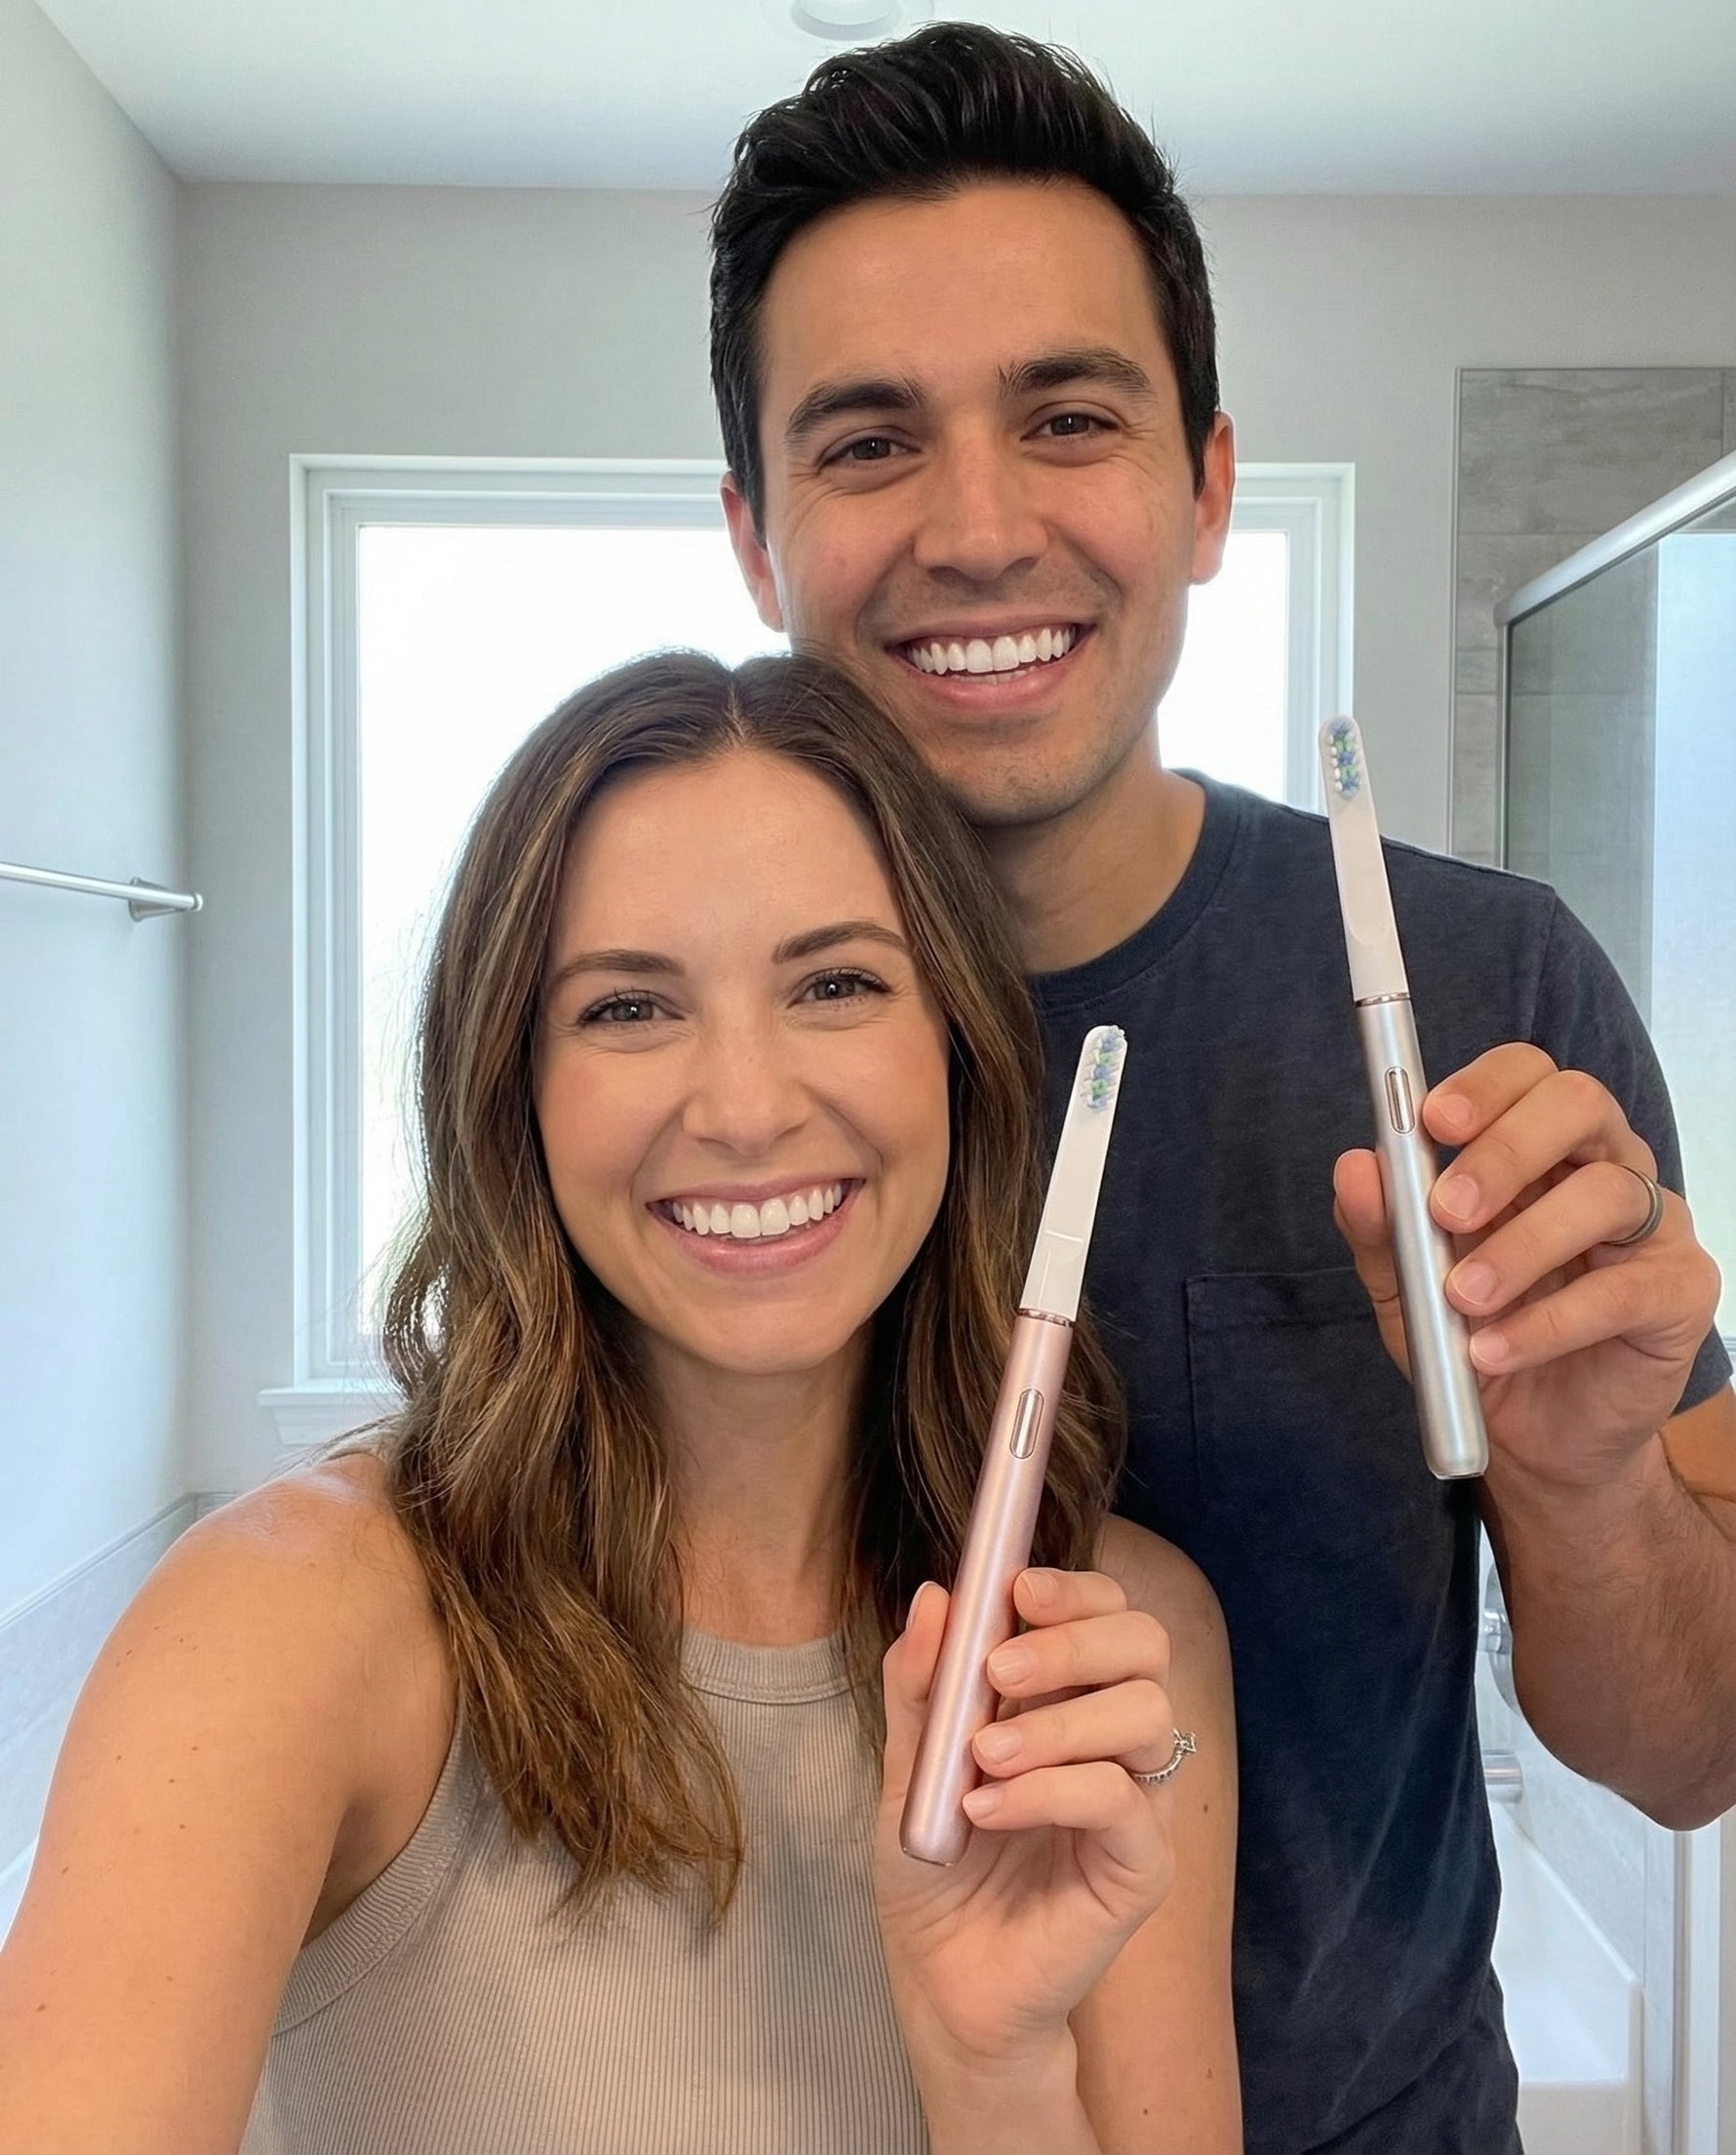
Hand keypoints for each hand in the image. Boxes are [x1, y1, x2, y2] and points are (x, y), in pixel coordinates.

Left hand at [873, 1566, 1178, 2083]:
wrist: (940, 1982)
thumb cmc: (935, 1871)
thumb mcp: (908, 1765)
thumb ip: (921, 1684)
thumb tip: (937, 1594)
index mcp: (1067, 1699)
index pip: (1107, 1613)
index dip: (1075, 1588)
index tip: (1017, 1587)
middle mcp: (1114, 1740)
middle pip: (1144, 1644)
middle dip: (1073, 1639)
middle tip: (1000, 1667)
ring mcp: (1136, 1801)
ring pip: (1145, 1713)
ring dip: (1057, 1721)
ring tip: (983, 1754)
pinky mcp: (1142, 1866)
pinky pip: (1121, 1800)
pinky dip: (1050, 1790)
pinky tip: (989, 1808)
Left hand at [1334, 1043, 1721, 1490]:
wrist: (1534, 1442)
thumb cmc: (1476, 1340)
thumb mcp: (1407, 1290)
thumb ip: (1383, 1229)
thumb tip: (1356, 1167)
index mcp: (1538, 1147)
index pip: (1528, 1074)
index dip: (1484, 1086)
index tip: (1433, 1122)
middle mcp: (1603, 1166)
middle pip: (1579, 1104)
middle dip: (1505, 1150)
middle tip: (1446, 1211)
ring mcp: (1651, 1226)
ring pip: (1605, 1194)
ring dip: (1521, 1246)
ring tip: (1462, 1299)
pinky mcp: (1680, 1292)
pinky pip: (1623, 1290)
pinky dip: (1549, 1322)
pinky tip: (1495, 1350)